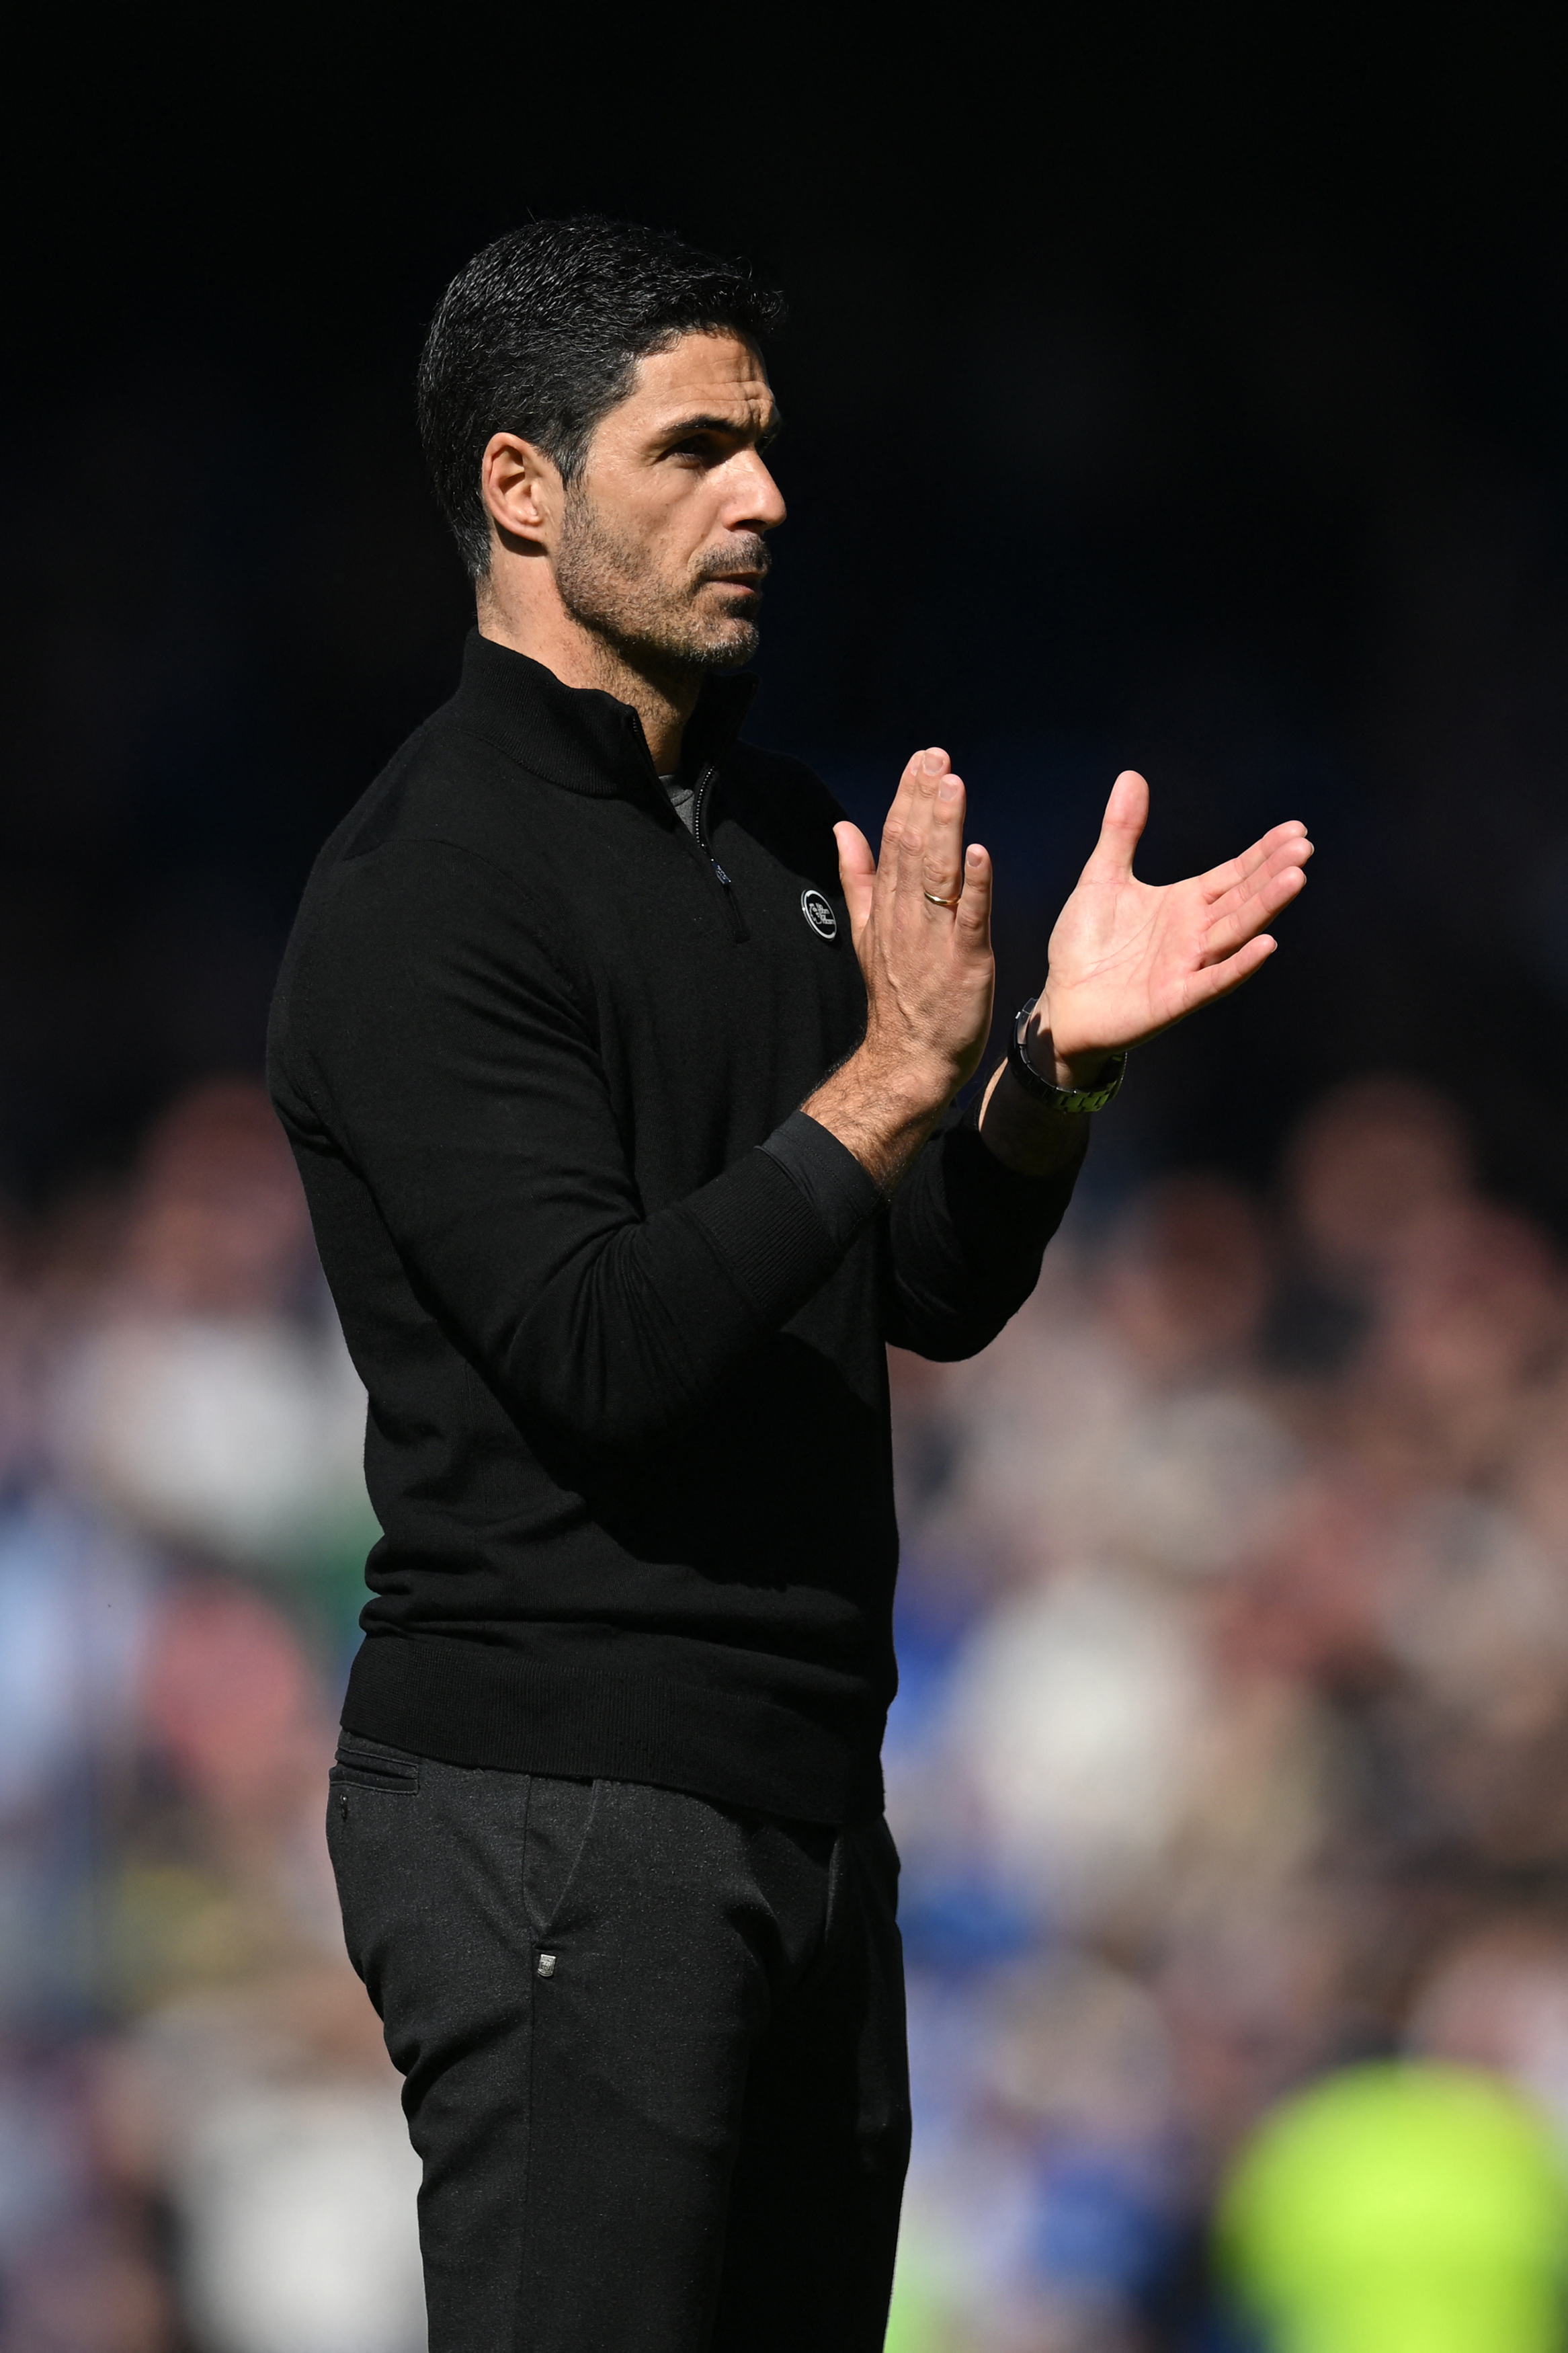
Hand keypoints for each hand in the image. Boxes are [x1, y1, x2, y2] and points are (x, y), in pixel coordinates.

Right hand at [802, 748, 994, 1187]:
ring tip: (953, 786)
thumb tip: (842, 828)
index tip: (923, 757)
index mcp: (889, 907)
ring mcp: (936, 941)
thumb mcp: (868, 932)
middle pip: (913, 849)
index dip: (909, 797)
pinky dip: (975, 887)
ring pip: (938, 875)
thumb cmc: (900, 995)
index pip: (895, 840)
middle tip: (938, 756)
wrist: (910, 1058)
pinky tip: (980, 854)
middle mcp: (908, 917)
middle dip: (925, 800)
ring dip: (945, 829)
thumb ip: (858, 877)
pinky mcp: (967, 965)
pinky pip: (970, 920)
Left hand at [1033, 770, 1312, 1085]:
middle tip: (1304, 847)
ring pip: (1236, 932)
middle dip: (1273, 873)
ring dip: (1265, 907)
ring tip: (1295, 879)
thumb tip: (1131, 776)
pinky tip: (1267, 944)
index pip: (1234, 873)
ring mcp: (1189, 966)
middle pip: (1243, 899)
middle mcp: (1195, 933)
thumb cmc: (1085, 944)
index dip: (1263, 853)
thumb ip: (1121, 831)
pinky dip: (1238, 965)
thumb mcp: (1102, 877)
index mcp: (1185, 903)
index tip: (1296, 830)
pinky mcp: (1175, 998)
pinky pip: (1213, 980)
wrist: (1061, 1001)